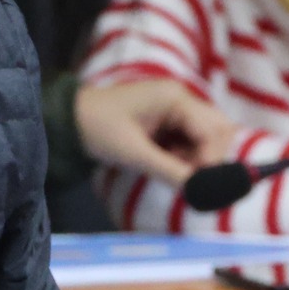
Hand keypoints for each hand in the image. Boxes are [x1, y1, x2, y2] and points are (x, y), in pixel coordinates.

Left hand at [76, 79, 236, 185]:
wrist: (70, 119)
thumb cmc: (98, 129)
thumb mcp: (134, 153)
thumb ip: (170, 171)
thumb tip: (201, 192)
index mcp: (175, 97)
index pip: (213, 130)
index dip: (211, 160)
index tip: (201, 185)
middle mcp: (182, 98)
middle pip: (218, 129)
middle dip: (210, 156)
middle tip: (189, 176)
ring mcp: (177, 107)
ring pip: (208, 135)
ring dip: (199, 157)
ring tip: (175, 169)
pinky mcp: (169, 119)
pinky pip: (192, 138)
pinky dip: (187, 155)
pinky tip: (168, 163)